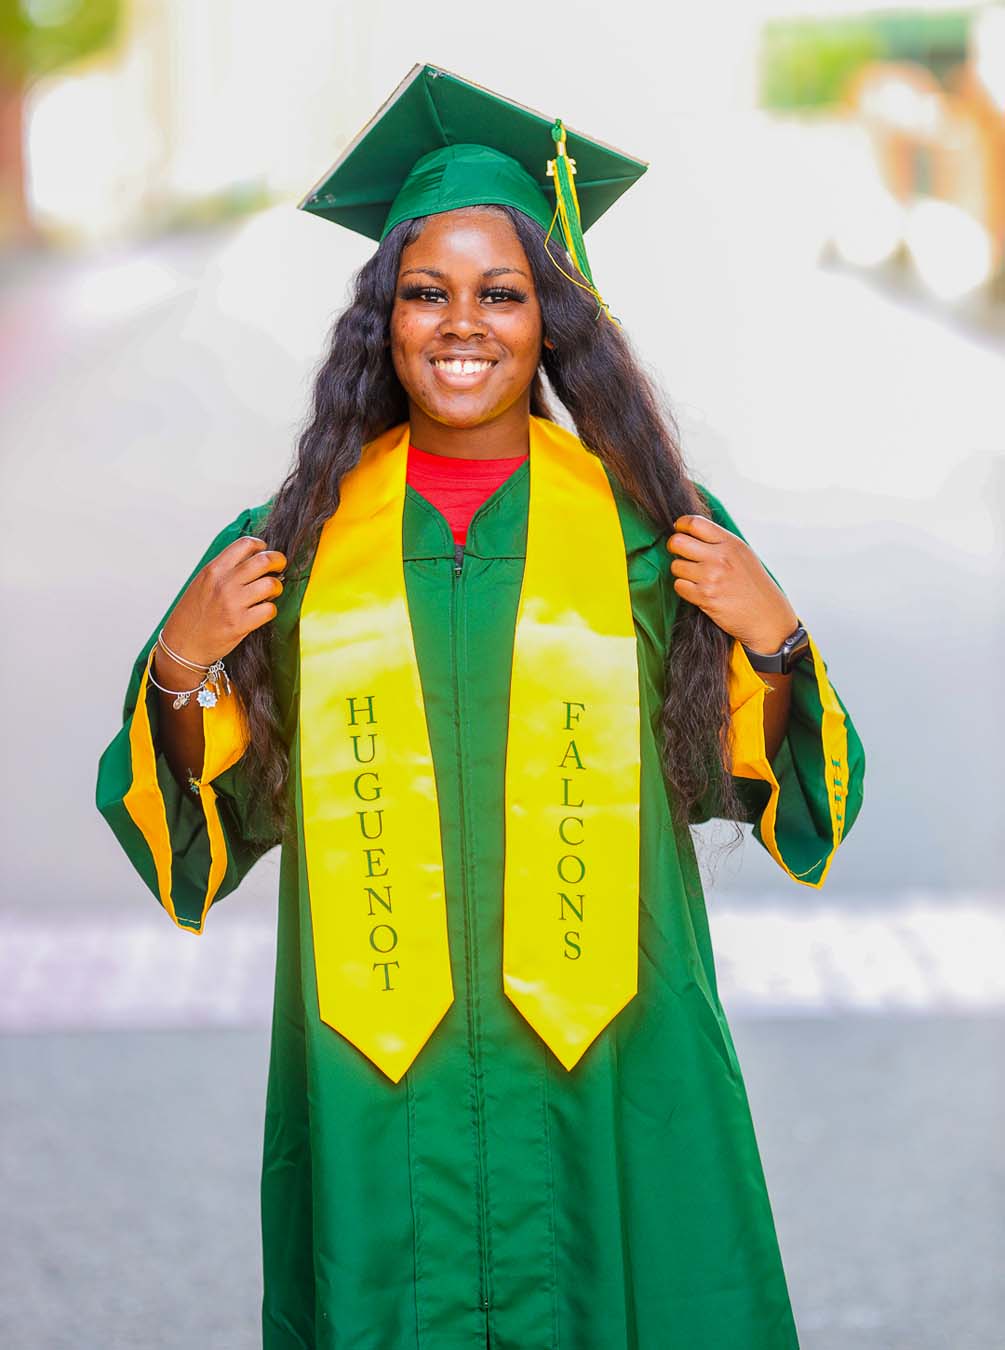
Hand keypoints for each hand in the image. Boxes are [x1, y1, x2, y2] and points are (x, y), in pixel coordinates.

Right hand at [158, 535, 286, 672]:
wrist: (182, 644)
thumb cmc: (193, 614)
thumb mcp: (202, 582)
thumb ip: (225, 569)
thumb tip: (254, 559)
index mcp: (214, 570)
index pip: (245, 544)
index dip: (260, 547)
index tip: (264, 552)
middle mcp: (224, 583)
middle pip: (264, 560)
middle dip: (278, 561)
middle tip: (278, 568)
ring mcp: (233, 604)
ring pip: (271, 584)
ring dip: (276, 588)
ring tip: (270, 593)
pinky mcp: (240, 624)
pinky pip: (269, 610)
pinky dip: (270, 610)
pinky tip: (262, 611)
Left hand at [667, 515, 798, 652]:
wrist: (767, 617)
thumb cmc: (754, 586)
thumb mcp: (743, 555)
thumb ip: (720, 542)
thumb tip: (691, 532)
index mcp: (730, 543)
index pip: (695, 523)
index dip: (681, 525)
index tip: (679, 531)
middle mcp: (720, 557)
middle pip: (677, 542)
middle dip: (674, 547)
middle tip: (680, 554)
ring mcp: (712, 577)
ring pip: (675, 566)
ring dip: (681, 572)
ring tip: (696, 578)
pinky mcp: (705, 597)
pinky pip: (679, 586)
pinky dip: (684, 589)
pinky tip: (698, 592)